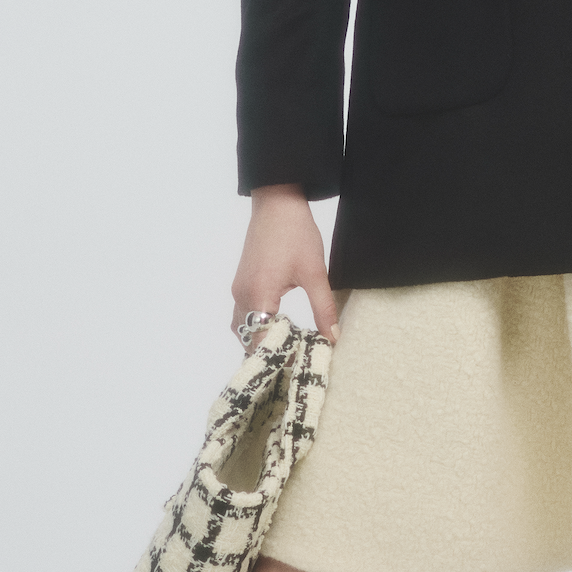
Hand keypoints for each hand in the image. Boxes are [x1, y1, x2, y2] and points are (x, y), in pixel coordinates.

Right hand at [230, 184, 339, 349]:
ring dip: (261, 340)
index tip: (296, 369)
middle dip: (268, 354)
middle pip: (248, 338)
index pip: (261, 341)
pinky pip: (244, 314)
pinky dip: (257, 326)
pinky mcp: (242, 282)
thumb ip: (324, 309)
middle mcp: (242, 295)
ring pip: (244, 327)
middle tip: (293, 364)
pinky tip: (278, 329)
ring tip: (287, 350)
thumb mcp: (315, 273)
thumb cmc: (296, 234)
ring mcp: (239, 289)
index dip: (277, 358)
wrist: (277, 202)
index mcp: (259, 294)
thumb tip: (332, 339)